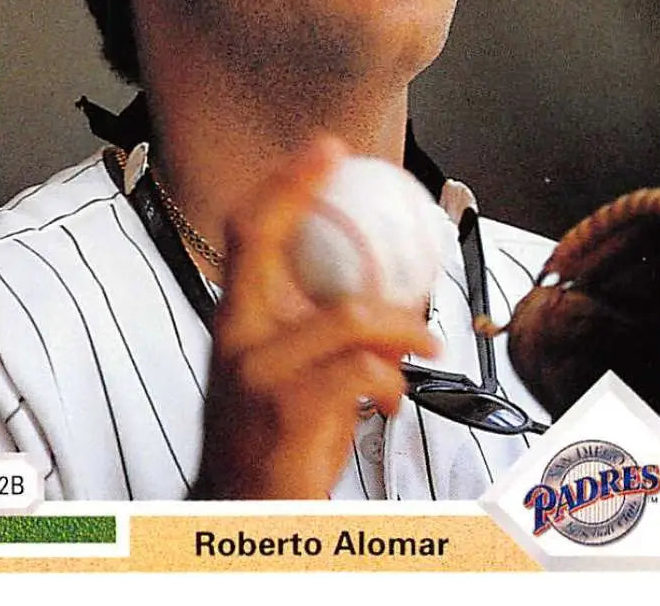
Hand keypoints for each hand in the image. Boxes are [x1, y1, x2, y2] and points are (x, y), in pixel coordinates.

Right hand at [192, 134, 439, 498]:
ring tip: (422, 342)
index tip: (322, 149)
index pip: (248, 233)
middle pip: (264, 241)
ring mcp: (256, 370)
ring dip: (398, 325)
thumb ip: (321, 326)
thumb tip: (381, 291)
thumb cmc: (274, 438)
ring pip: (343, 314)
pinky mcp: (285, 407)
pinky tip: (391, 398)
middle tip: (343, 162)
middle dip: (299, 189)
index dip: (283, 184)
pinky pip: (359, 369)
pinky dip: (391, 378)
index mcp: (238, 319)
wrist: (240, 511)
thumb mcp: (290, 370)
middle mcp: (237, 335)